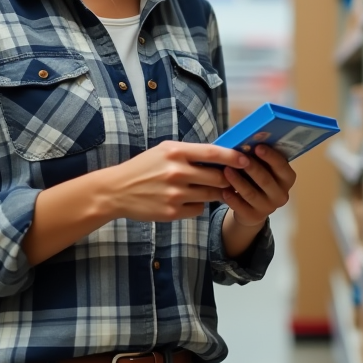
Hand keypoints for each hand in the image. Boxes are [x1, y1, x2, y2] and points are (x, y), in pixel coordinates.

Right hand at [105, 141, 248, 222]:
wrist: (116, 191)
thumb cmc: (143, 168)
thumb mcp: (164, 151)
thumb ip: (190, 153)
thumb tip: (220, 155)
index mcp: (175, 152)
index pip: (213, 153)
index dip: (233, 157)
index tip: (246, 160)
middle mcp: (177, 172)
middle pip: (217, 177)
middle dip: (227, 179)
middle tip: (230, 179)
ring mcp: (175, 194)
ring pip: (211, 195)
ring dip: (213, 193)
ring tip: (205, 188)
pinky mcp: (172, 212)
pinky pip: (198, 210)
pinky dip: (197, 206)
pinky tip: (185, 201)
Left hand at [222, 144, 295, 226]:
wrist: (253, 208)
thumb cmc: (258, 179)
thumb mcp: (263, 168)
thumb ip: (259, 158)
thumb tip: (247, 141)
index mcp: (287, 179)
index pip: (282, 167)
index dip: (270, 157)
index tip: (257, 147)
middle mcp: (281, 194)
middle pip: (266, 180)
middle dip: (251, 168)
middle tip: (237, 158)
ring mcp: (268, 208)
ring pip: (251, 193)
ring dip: (238, 181)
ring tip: (226, 170)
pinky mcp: (254, 217)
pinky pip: (241, 207)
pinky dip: (232, 198)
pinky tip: (223, 190)